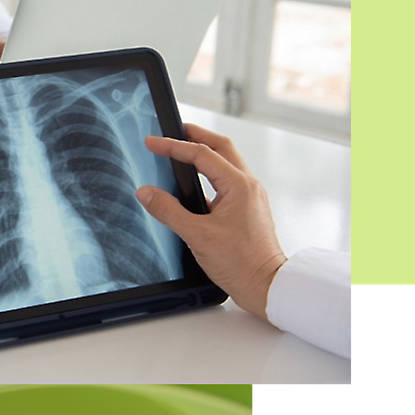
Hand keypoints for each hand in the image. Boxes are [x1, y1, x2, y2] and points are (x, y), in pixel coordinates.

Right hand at [135, 124, 285, 320]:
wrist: (267, 286)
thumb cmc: (241, 264)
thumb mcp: (197, 235)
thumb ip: (169, 211)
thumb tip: (147, 193)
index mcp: (239, 186)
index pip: (201, 154)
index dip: (173, 145)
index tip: (153, 142)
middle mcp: (248, 186)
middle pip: (221, 147)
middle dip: (196, 135)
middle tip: (174, 128)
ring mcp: (250, 197)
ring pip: (226, 163)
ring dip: (204, 152)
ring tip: (182, 149)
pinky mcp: (247, 209)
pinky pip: (227, 181)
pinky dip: (209, 173)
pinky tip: (194, 183)